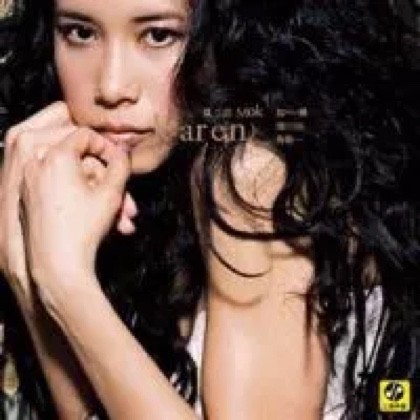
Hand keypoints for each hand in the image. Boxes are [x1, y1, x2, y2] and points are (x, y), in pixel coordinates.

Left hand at [0, 102, 135, 302]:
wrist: (57, 265)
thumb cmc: (83, 229)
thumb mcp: (111, 192)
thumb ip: (121, 165)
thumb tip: (122, 152)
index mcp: (55, 156)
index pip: (85, 133)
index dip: (107, 145)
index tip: (119, 161)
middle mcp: (36, 164)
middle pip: (77, 154)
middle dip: (104, 174)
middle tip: (121, 189)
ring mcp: (30, 182)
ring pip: (72, 175)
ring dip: (99, 192)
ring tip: (121, 216)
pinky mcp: (30, 198)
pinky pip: (60, 187)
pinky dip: (82, 199)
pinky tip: (104, 219)